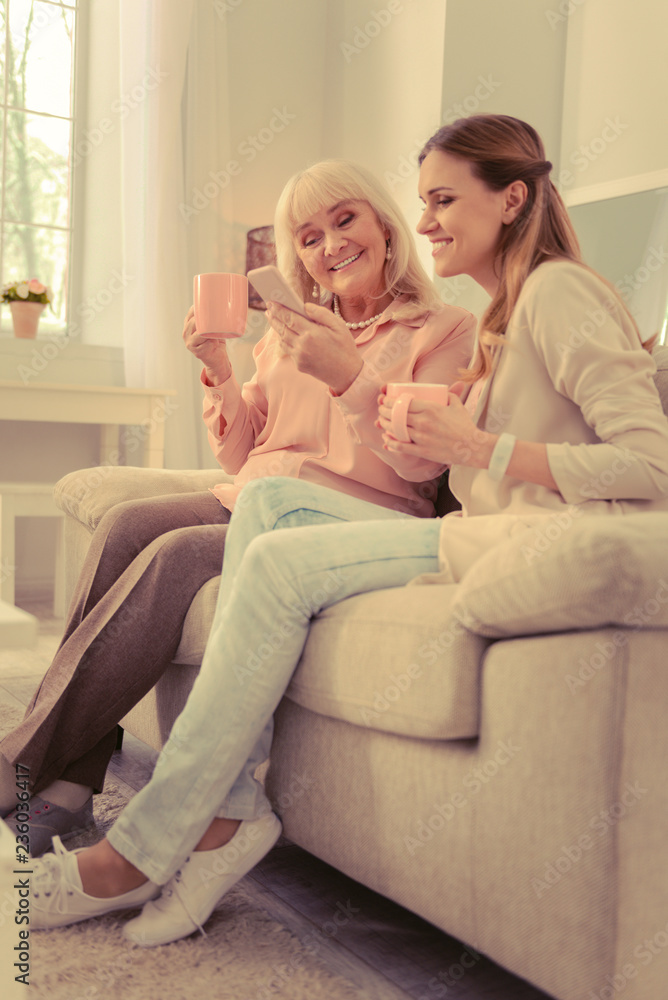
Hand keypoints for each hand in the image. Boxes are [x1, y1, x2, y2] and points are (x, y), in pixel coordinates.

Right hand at [182, 306, 231, 384]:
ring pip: (201, 332)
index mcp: (188, 324)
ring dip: (211, 332)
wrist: (217, 358)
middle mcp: (186, 333)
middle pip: (196, 321)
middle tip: (218, 320)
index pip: (192, 312)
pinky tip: (215, 345)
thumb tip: (221, 303)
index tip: (211, 304)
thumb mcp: (211, 326)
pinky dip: (214, 343)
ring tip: (215, 335)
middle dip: (207, 320)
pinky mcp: (197, 352)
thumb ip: (210, 317)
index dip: (201, 308)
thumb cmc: (215, 340)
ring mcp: (190, 343)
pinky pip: (208, 343)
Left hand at [266, 301, 362, 393]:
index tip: (271, 302)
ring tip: (274, 319)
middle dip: (273, 317)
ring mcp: (299, 356)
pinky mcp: (299, 365)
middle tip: (268, 308)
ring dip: (277, 329)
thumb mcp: (339, 326)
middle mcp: (302, 345)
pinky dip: (284, 341)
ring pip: (282, 340)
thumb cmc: (345, 348)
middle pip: (282, 328)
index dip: (278, 309)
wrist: (347, 374)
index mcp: (312, 333)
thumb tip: (305, 306)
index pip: (289, 318)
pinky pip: (288, 350)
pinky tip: (284, 335)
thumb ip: (321, 313)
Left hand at [377, 381, 495, 467]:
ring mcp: (422, 437)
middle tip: (381, 410)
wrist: (472, 447)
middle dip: (384, 411)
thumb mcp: (457, 404)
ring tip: (381, 422)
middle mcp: (424, 422)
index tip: (384, 399)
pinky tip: (386, 440)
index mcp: (431, 408)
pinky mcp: (422, 451)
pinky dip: (391, 443)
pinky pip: (402, 446)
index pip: (403, 402)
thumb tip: (443, 390)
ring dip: (385, 425)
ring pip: (396, 430)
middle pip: (396, 415)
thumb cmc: (465, 425)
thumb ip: (449, 394)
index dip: (390, 401)